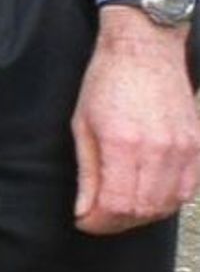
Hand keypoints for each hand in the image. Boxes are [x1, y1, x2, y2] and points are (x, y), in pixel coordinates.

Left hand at [71, 5, 199, 234]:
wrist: (145, 49)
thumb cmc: (107, 81)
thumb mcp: (83, 124)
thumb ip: (87, 171)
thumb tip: (84, 210)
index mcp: (123, 144)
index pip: (117, 205)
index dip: (99, 222)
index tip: (84, 222)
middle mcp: (158, 151)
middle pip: (143, 210)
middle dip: (117, 222)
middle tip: (98, 219)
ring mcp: (183, 150)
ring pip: (167, 205)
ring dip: (141, 215)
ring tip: (119, 209)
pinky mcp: (197, 147)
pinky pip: (186, 190)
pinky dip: (166, 201)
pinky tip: (147, 196)